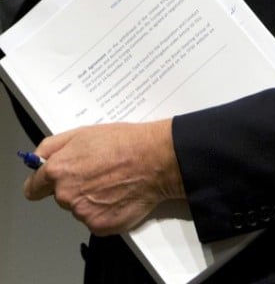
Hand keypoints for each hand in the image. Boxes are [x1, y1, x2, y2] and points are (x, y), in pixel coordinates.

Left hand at [23, 120, 185, 235]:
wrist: (158, 159)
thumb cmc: (127, 143)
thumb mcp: (84, 132)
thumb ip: (53, 146)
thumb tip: (38, 158)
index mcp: (58, 171)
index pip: (33, 188)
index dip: (42, 184)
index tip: (50, 183)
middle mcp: (65, 195)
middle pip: (61, 198)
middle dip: (76, 188)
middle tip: (100, 175)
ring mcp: (83, 213)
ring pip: (81, 209)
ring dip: (93, 200)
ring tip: (115, 184)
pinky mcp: (100, 225)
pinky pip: (97, 221)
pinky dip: (107, 212)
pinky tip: (121, 196)